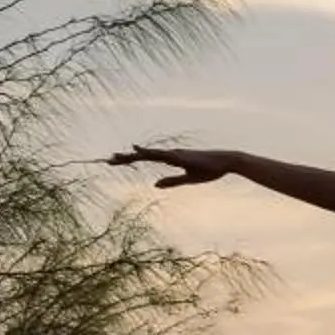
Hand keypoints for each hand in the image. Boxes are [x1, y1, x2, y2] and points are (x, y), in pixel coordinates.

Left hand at [109, 145, 231, 187]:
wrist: (227, 162)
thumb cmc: (211, 170)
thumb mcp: (189, 179)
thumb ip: (172, 181)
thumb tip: (154, 184)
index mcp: (171, 159)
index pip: (147, 158)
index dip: (131, 160)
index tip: (115, 161)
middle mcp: (169, 154)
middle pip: (142, 155)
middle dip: (125, 158)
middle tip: (107, 160)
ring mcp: (173, 154)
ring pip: (147, 154)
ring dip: (130, 156)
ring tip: (114, 157)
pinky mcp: (179, 156)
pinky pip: (159, 154)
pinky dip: (146, 152)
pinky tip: (136, 150)